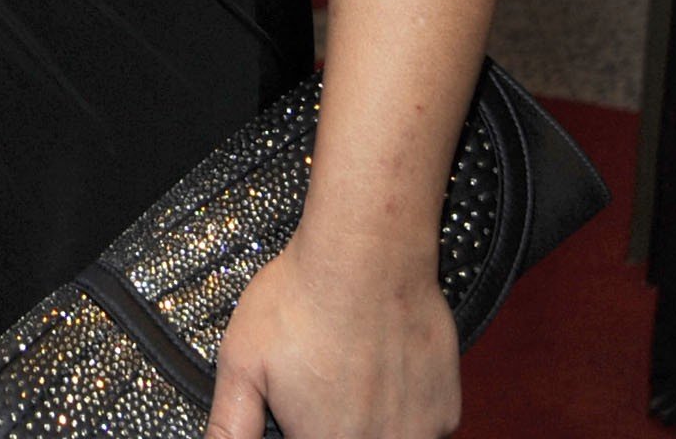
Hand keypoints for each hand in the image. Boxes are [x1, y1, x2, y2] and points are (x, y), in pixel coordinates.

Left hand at [208, 229, 459, 438]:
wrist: (367, 254)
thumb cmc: (306, 299)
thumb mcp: (240, 363)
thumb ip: (231, 424)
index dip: (297, 428)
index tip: (295, 414)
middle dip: (330, 423)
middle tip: (321, 383)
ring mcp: (417, 435)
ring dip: (368, 422)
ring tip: (351, 376)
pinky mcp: (445, 413)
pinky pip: (421, 429)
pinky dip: (402, 411)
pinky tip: (382, 373)